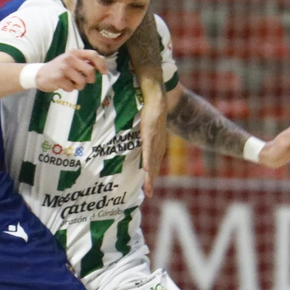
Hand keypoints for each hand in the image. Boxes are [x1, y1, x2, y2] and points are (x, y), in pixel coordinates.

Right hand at [35, 49, 107, 92]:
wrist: (39, 74)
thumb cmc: (58, 68)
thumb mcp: (71, 61)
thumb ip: (84, 61)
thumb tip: (101, 65)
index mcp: (74, 52)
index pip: (93, 55)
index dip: (101, 64)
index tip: (104, 72)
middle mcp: (70, 58)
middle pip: (90, 71)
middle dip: (90, 79)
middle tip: (84, 81)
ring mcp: (64, 67)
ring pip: (82, 82)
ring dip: (79, 86)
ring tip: (71, 83)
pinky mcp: (59, 77)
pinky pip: (72, 88)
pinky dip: (69, 89)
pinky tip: (63, 85)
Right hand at [138, 79, 167, 196]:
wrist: (155, 95)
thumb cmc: (148, 108)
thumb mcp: (145, 124)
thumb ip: (140, 132)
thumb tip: (131, 137)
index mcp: (157, 142)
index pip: (154, 161)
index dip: (151, 174)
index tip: (149, 187)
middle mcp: (158, 143)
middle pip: (154, 165)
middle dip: (151, 180)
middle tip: (148, 194)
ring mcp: (155, 139)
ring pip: (152, 161)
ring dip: (150, 175)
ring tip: (147, 188)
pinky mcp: (150, 133)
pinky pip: (148, 149)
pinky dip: (148, 161)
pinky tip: (146, 171)